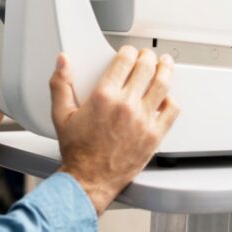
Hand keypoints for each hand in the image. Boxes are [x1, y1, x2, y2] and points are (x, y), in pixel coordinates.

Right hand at [50, 46, 179, 213]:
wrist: (88, 180)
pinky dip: (171, 99)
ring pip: (163, 84)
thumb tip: (62, 62)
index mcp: (104, 97)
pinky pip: (172, 110)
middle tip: (147, 56)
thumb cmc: (77, 151)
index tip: (129, 52)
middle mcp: (126, 105)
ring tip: (165, 64)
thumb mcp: (61, 115)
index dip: (129, 51)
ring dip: (166, 69)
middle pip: (146, 68)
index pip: (125, 60)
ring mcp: (143, 120)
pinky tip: (166, 97)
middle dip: (148, 56)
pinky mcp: (154, 135)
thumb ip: (60, 84)